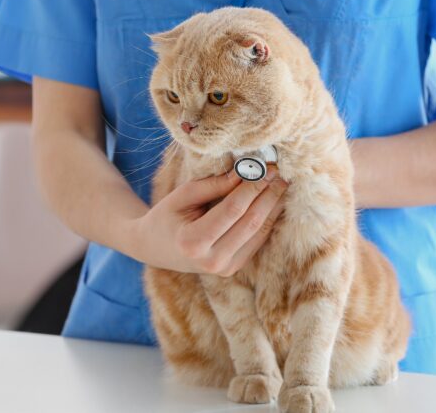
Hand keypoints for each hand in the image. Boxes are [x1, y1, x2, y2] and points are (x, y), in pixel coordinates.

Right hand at [126, 167, 286, 274]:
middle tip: (280, 173)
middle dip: (268, 194)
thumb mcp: (182, 196)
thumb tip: (246, 172)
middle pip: (251, 222)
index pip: (233, 210)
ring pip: (259, 232)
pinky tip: (274, 202)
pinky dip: (268, 219)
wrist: (154, 247)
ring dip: (273, 206)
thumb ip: (213, 185)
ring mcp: (224, 268)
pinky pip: (257, 241)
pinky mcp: (233, 268)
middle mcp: (211, 261)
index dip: (252, 187)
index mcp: (193, 242)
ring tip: (282, 184)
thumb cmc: (165, 217)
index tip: (265, 167)